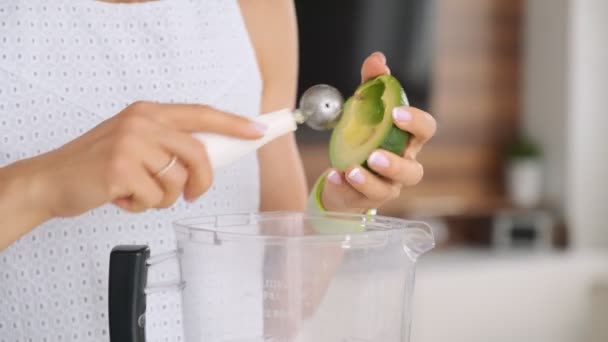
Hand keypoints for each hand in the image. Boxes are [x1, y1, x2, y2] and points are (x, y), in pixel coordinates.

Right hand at [27, 101, 264, 217]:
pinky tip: (123, 198)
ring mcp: (130, 144)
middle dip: (202, 180)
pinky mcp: (120, 169)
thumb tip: (209, 159)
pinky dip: (143, 206)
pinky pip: (156, 198)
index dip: (233, 123)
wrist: (50, 179)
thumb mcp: (133, 141)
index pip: (201, 113)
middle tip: (193, 194)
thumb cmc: (97, 164)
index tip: (257, 131)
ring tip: (141, 193)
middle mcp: (141, 122)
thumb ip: (167, 143)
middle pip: (198, 153)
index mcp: (148, 112)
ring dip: (164, 197)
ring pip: (178, 179)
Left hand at [321, 52, 436, 212]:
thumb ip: (372, 85)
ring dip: (371, 180)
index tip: (395, 113)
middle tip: (375, 154)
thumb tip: (377, 59)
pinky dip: (345, 185)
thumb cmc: (363, 138)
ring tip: (352, 169)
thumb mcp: (365, 109)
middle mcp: (404, 165)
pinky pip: (360, 197)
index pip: (426, 131)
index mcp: (407, 141)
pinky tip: (334, 175)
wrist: (344, 173)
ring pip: (389, 189)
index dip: (415, 122)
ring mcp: (387, 186)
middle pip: (415, 171)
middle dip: (396, 163)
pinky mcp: (367, 200)